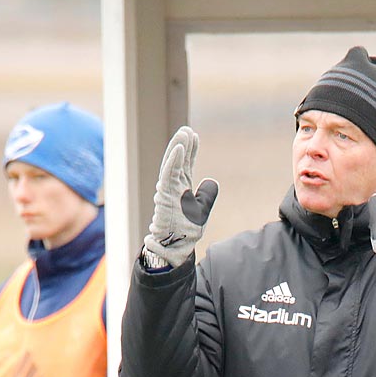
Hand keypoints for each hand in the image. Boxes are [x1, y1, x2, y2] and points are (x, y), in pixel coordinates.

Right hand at [143, 126, 219, 269]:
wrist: (176, 247)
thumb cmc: (186, 231)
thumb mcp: (202, 210)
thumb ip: (207, 194)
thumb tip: (210, 180)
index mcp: (182, 189)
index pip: (186, 164)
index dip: (191, 150)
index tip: (194, 135)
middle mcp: (174, 187)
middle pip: (178, 160)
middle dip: (183, 144)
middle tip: (187, 129)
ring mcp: (168, 191)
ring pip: (172, 164)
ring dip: (178, 148)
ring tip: (183, 133)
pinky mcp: (165, 196)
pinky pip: (168, 175)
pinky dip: (173, 161)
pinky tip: (179, 149)